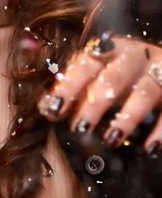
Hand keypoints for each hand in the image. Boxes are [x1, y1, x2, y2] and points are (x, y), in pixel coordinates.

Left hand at [39, 33, 161, 152]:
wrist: (161, 66)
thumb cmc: (120, 74)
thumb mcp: (97, 77)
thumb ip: (75, 92)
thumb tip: (47, 110)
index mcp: (108, 50)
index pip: (85, 65)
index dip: (69, 87)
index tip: (54, 110)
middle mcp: (135, 56)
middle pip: (114, 77)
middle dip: (95, 103)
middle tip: (80, 128)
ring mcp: (159, 70)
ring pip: (144, 91)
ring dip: (127, 117)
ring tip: (111, 139)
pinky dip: (161, 130)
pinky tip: (149, 148)